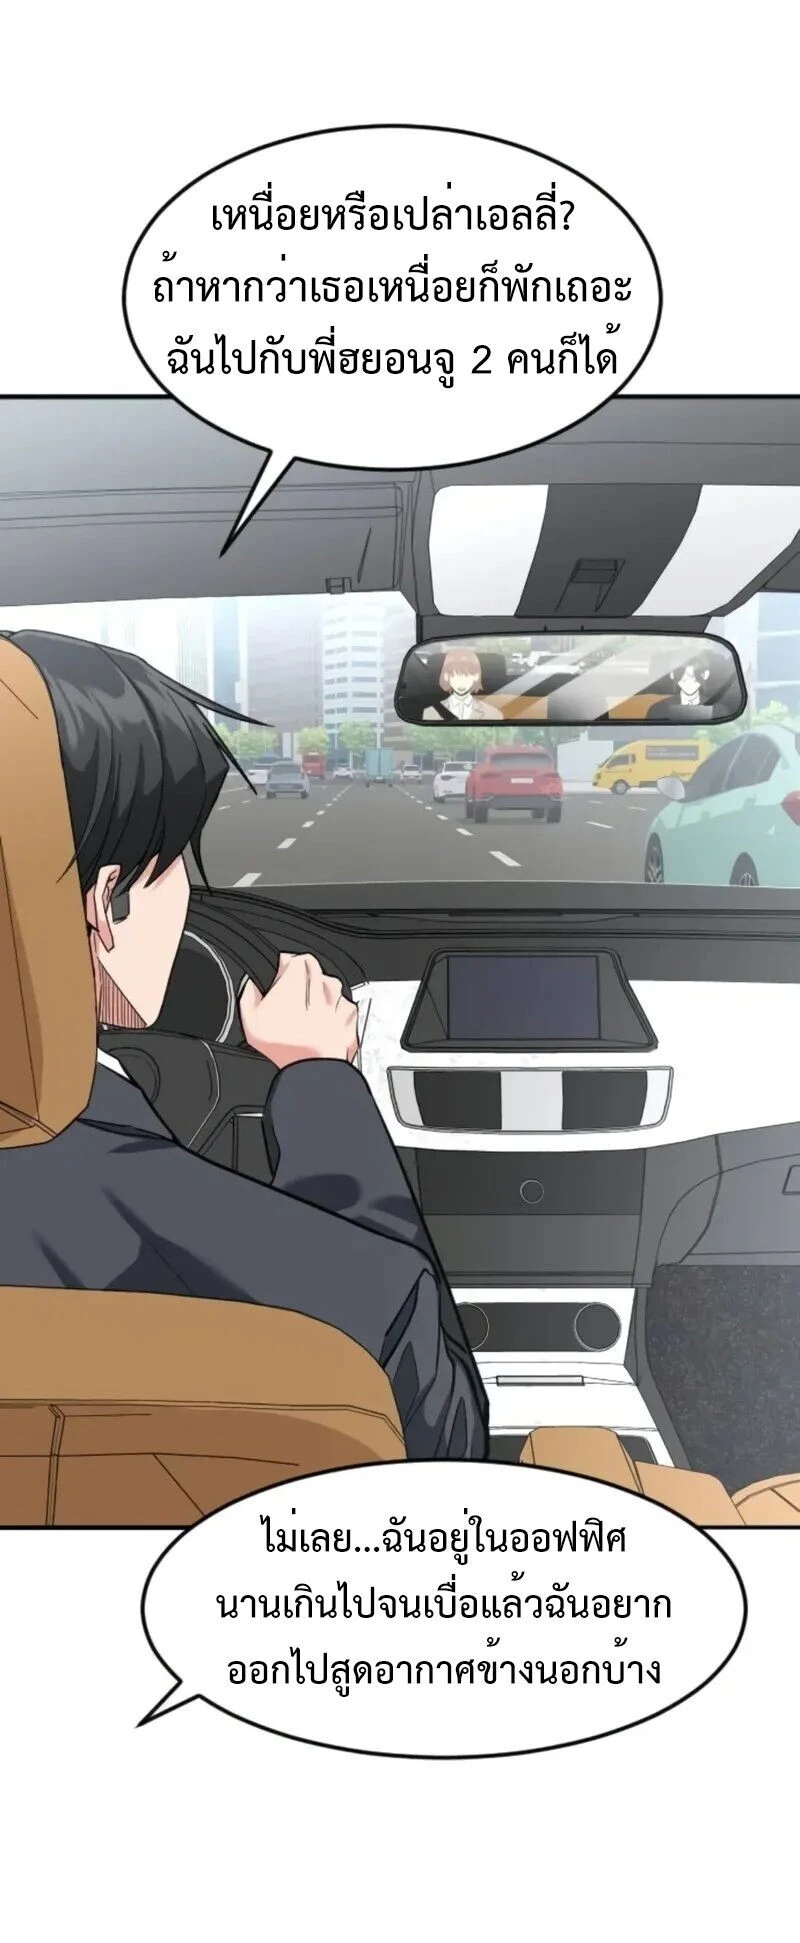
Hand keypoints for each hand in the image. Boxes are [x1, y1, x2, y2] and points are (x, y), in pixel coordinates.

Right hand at [239, 953, 359, 1068]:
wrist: (312, 1072)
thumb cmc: (284, 1049)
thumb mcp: (252, 1023)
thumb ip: (249, 998)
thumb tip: (249, 985)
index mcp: (295, 985)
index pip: (295, 958)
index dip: (286, 965)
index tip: (281, 973)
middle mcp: (320, 990)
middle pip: (315, 968)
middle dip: (304, 974)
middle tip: (294, 990)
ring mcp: (337, 1005)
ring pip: (333, 985)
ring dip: (323, 990)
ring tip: (311, 1006)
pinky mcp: (349, 1020)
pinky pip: (347, 1006)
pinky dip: (339, 1009)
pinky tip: (327, 1019)